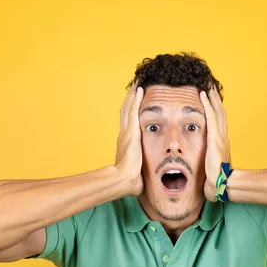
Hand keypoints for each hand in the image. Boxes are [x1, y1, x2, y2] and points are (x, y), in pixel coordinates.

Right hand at [114, 81, 144, 196]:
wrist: (123, 180)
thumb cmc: (130, 180)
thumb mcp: (136, 173)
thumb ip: (139, 172)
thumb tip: (142, 182)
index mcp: (125, 143)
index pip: (128, 123)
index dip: (130, 112)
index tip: (134, 104)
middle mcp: (124, 134)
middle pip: (126, 111)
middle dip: (130, 99)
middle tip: (135, 87)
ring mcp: (127, 132)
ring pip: (129, 108)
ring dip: (133, 95)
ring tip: (138, 84)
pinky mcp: (131, 131)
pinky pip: (134, 111)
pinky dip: (136, 99)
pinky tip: (140, 89)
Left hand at [200, 85, 230, 201]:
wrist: (222, 184)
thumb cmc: (215, 178)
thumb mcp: (211, 163)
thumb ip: (208, 156)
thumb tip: (203, 156)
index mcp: (221, 141)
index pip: (219, 119)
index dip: (215, 107)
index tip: (211, 96)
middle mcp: (223, 135)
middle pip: (220, 111)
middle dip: (215, 97)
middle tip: (210, 84)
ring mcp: (220, 136)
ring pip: (217, 110)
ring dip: (212, 97)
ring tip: (207, 84)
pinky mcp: (215, 138)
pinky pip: (210, 117)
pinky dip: (207, 105)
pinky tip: (202, 95)